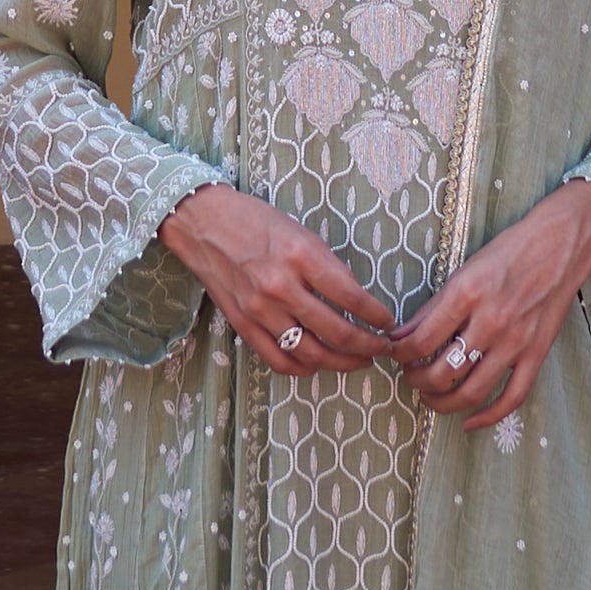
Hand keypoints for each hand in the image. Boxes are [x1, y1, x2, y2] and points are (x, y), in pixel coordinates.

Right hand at [164, 181, 399, 374]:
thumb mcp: (300, 232)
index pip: (351, 297)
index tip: (388, 323)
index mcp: (301, 256)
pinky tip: (317, 365)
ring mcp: (260, 310)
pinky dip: (303, 369)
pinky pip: (278, 360)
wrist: (202, 222)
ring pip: (311, 354)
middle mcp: (281, 286)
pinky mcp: (243, 325)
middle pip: (337, 333)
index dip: (377, 316)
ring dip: (341, 363)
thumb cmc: (254, 220)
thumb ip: (325, 266)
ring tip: (358, 361)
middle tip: (382, 349)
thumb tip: (353, 300)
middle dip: (368, 346)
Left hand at [393, 178, 590, 428]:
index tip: (394, 354)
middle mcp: (491, 322)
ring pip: (471, 392)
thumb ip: (435, 307)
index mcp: (467, 294)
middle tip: (409, 375)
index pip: (421, 340)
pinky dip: (488, 417)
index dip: (400, 354)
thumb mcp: (465, 269)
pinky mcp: (537, 354)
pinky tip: (469, 422)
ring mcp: (516, 342)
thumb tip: (403, 336)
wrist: (562, 243)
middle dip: (416, 381)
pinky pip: (512, 398)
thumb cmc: (510, 250)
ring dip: (442, 402)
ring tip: (430, 396)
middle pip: (442, 373)